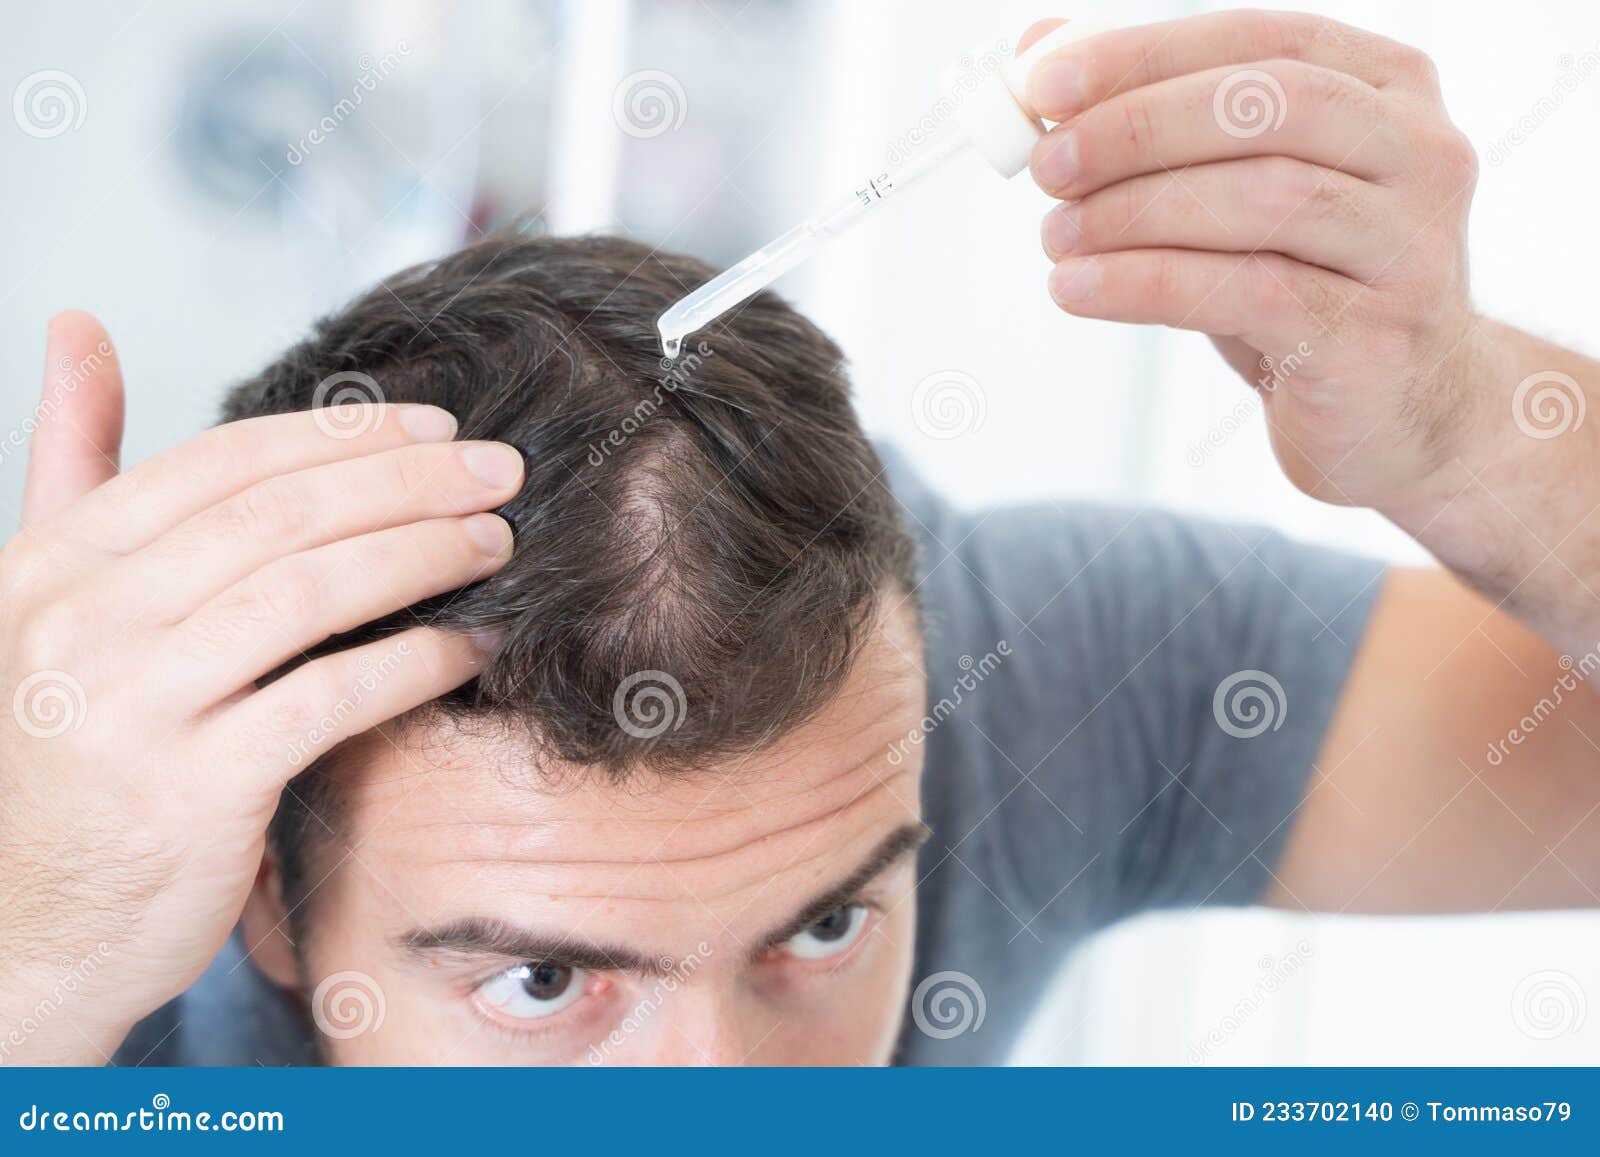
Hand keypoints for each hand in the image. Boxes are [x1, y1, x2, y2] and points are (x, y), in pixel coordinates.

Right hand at [0, 313, 520, 1062]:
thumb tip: (81, 326)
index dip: (344, 435)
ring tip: (497, 542)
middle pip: (281, 514)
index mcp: (51, 564)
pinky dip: (416, 660)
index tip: (436, 427)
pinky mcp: (192, 789)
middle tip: (499, 471)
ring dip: (424, 553)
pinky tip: (474, 644)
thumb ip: (75, 464)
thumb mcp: (47, 599)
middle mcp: (80, 623)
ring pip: (310, 590)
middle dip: (408, 481)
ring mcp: (131, 707)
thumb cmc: (64, 757)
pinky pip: (331, 696)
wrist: (27, 930)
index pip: (223, 463)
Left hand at [1022, 11, 1481, 509]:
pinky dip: (1145, 284)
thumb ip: (1153, 116)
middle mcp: (1420, 153)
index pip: (1260, 40)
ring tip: (1056, 236)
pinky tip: (1078, 288)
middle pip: (1266, 108)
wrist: (1395, 412)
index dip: (1146, 54)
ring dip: (1134, 213)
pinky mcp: (1374, 337)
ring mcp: (1410, 248)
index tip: (1043, 83)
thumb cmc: (1304, 283)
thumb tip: (1041, 55)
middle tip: (1047, 165)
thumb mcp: (1234, 191)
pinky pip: (1248, 293)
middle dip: (1137, 129)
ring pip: (1261, 199)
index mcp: (1388, 88)